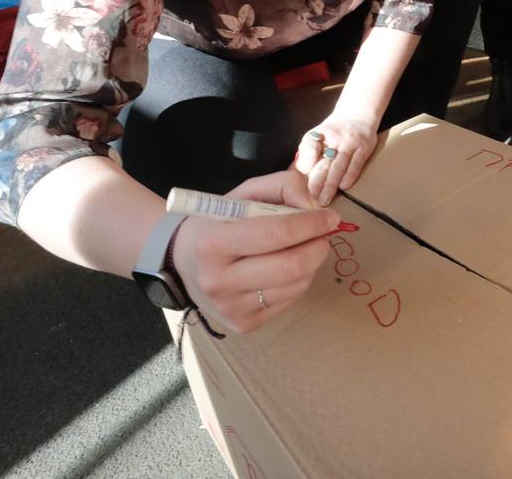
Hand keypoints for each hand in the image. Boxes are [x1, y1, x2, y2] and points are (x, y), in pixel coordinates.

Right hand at [172, 169, 337, 332]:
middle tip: (326, 233)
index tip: (330, 216)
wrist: (181, 261)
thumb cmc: (217, 222)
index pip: (277, 233)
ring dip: (313, 263)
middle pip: (292, 266)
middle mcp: (218, 281)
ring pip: (296, 285)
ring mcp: (230, 308)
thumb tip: (315, 207)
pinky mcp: (243, 325)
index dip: (312, 223)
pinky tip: (287, 268)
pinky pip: (289, 301)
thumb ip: (282, 186)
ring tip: (305, 247)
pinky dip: (299, 281)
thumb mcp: (244, 192)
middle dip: (320, 245)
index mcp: (213, 242)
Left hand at [294, 111, 377, 204]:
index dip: (306, 160)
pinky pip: (356, 163)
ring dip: (331, 184)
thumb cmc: (334, 131)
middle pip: (324, 161)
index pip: (309, 145)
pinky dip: (350, 175)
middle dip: (317, 180)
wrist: (358, 114)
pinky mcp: (364, 147)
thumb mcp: (317, 134)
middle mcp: (334, 137)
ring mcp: (350, 142)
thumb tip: (301, 171)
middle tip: (312, 197)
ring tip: (325, 199)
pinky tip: (344, 186)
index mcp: (319, 134)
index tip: (302, 177)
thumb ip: (308, 152)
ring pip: (339, 165)